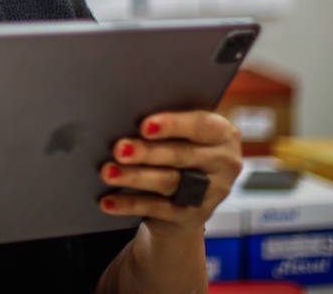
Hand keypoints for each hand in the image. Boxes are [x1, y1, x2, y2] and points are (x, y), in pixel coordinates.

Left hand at [98, 110, 241, 234]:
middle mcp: (224, 164)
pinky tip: (108, 200)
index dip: (173, 125)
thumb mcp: (183, 133)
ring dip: (135, 177)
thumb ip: (166, 123)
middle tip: (119, 149)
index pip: (201, 126)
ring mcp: (211, 193)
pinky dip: (130, 204)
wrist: (188, 196)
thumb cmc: (179, 148)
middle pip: (182, 155)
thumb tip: (126, 115)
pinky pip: (158, 209)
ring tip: (108, 172)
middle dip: (147, 152)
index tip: (144, 125)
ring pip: (169, 182)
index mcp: (224, 134)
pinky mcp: (192, 216)